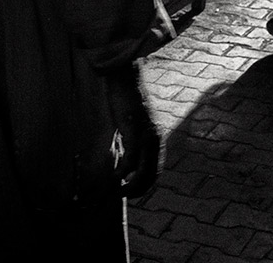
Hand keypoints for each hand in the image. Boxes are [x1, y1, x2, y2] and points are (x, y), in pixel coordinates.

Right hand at [105, 64, 162, 197]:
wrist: (126, 77)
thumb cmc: (126, 98)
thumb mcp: (133, 122)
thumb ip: (133, 137)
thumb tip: (125, 152)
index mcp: (155, 137)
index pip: (155, 169)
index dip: (145, 184)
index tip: (133, 190)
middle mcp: (154, 139)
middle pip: (151, 174)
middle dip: (138, 189)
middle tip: (124, 195)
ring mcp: (145, 135)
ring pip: (143, 171)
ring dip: (131, 185)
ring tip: (120, 191)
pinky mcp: (133, 130)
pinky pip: (131, 158)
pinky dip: (124, 171)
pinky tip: (116, 177)